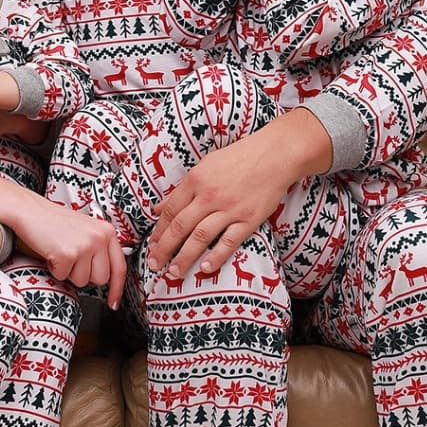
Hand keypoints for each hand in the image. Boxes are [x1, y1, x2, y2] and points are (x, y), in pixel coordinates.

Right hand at [14, 200, 127, 302]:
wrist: (30, 210)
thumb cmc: (54, 221)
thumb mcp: (86, 231)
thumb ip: (99, 249)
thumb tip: (105, 277)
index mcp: (107, 231)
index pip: (119, 267)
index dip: (117, 289)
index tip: (113, 303)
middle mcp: (99, 237)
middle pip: (100, 279)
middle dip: (83, 275)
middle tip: (71, 258)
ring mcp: (85, 246)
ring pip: (81, 281)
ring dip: (68, 272)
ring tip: (60, 252)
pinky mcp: (68, 254)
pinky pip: (63, 277)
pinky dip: (54, 269)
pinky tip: (51, 252)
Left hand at [147, 109, 331, 278]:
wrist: (275, 154)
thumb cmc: (240, 157)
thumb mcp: (205, 166)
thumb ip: (183, 189)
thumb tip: (159, 207)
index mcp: (196, 180)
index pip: (171, 211)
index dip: (158, 231)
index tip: (151, 246)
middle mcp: (209, 195)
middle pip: (180, 227)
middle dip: (164, 249)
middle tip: (154, 264)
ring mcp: (230, 208)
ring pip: (200, 237)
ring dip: (184, 257)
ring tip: (173, 272)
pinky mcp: (249, 219)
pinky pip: (229, 241)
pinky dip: (216, 256)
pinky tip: (205, 269)